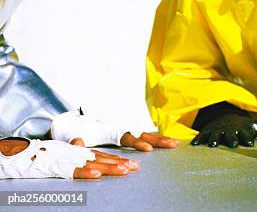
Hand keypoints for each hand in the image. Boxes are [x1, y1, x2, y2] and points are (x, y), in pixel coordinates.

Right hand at [0, 138, 138, 179]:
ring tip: (124, 171)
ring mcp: (67, 160)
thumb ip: (74, 149)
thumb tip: (82, 144)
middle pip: (101, 159)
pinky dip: (85, 173)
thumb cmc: (40, 153)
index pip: (101, 155)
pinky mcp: (57, 167)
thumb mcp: (60, 150)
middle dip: (119, 164)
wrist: (19, 152)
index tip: (132, 163)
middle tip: (135, 168)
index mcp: (77, 151)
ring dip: (108, 168)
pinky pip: (73, 171)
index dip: (117, 159)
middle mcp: (75, 154)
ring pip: (92, 164)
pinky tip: (97, 175)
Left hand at [52, 109, 178, 149]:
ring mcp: (124, 128)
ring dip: (160, 139)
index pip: (127, 136)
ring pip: (146, 134)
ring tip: (175, 143)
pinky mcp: (125, 131)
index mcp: (109, 128)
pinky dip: (155, 139)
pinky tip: (166, 142)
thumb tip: (78, 142)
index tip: (147, 149)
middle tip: (173, 144)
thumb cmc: (74, 126)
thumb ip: (78, 139)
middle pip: (143, 134)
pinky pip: (143, 135)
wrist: (75, 115)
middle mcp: (120, 127)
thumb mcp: (74, 133)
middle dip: (158, 139)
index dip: (137, 142)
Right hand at [191, 114, 256, 147]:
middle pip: (231, 135)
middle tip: (234, 143)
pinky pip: (201, 136)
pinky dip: (198, 140)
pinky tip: (194, 146)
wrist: (225, 116)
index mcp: (242, 130)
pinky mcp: (208, 132)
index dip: (248, 137)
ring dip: (215, 140)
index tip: (249, 143)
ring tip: (213, 145)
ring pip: (216, 136)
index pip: (246, 134)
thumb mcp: (256, 126)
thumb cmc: (244, 125)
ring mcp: (218, 131)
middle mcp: (230, 130)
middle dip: (233, 138)